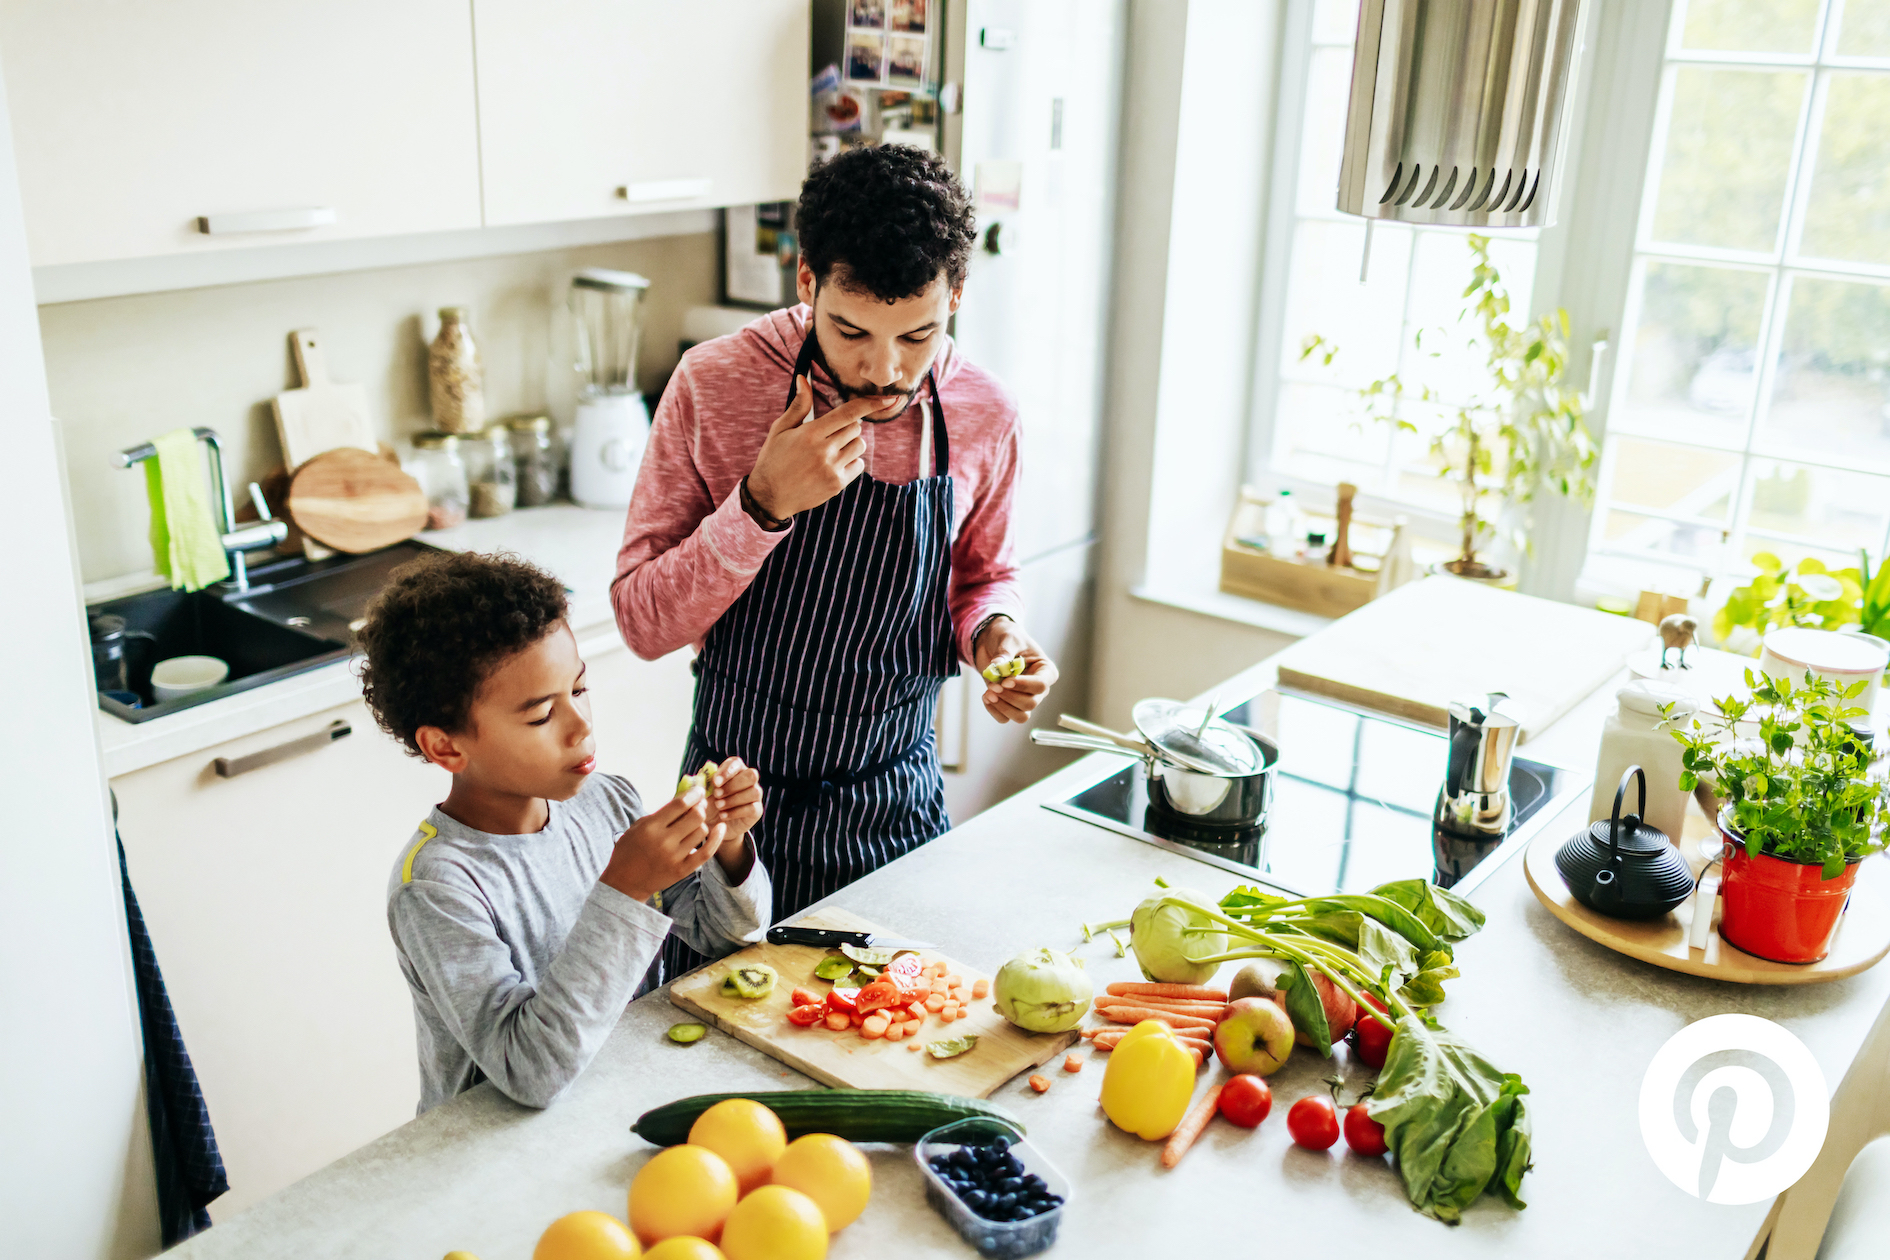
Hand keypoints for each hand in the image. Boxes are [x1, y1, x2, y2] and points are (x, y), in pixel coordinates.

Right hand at [598, 785, 726, 903]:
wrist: (625, 882)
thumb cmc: (630, 849)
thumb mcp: (639, 826)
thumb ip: (662, 812)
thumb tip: (686, 797)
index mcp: (651, 827)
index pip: (680, 804)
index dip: (693, 794)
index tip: (699, 790)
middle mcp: (664, 841)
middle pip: (695, 816)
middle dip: (699, 807)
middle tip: (698, 806)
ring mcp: (675, 857)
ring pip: (702, 831)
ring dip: (701, 824)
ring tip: (693, 824)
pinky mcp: (683, 870)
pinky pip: (707, 851)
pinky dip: (717, 838)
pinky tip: (721, 827)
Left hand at [707, 756, 762, 882]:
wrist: (712, 826)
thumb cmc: (706, 804)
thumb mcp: (700, 794)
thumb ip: (699, 784)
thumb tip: (700, 775)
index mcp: (734, 770)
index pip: (736, 763)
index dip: (727, 771)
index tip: (715, 782)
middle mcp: (748, 780)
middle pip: (751, 775)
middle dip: (733, 785)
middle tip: (717, 795)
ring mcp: (754, 795)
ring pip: (754, 791)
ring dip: (734, 799)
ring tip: (719, 806)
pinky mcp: (756, 810)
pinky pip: (752, 808)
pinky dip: (736, 812)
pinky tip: (723, 816)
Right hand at [746, 375, 890, 518]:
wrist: (769, 496)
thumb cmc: (773, 458)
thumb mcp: (781, 429)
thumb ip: (798, 405)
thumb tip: (804, 379)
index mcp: (811, 433)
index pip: (848, 413)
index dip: (871, 404)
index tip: (889, 398)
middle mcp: (824, 451)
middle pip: (856, 428)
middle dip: (848, 426)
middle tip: (830, 434)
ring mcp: (832, 469)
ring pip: (859, 446)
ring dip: (851, 443)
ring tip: (831, 450)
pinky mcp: (838, 484)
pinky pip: (859, 465)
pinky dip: (851, 461)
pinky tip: (833, 464)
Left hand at [973, 617, 1056, 724]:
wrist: (993, 643)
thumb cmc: (1007, 637)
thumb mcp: (1007, 638)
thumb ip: (1004, 652)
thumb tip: (998, 666)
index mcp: (1045, 671)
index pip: (1041, 685)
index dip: (1023, 686)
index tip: (1006, 680)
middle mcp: (1038, 689)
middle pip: (1030, 704)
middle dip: (1010, 696)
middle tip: (993, 685)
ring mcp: (1025, 698)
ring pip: (1021, 716)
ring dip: (1003, 707)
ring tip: (988, 692)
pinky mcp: (1010, 704)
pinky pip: (1005, 718)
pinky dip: (994, 711)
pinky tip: (986, 696)